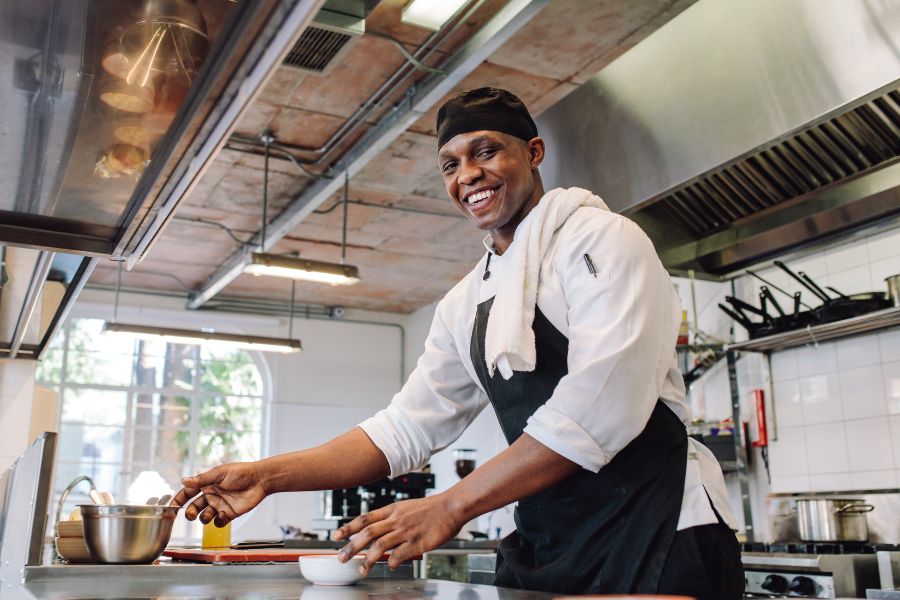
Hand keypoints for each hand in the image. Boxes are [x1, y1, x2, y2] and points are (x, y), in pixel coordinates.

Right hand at [172, 462, 267, 526]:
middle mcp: (211, 496)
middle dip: (189, 513)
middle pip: (193, 508)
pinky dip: (218, 522)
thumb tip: (183, 480)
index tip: (171, 508)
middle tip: (191, 514)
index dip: (178, 500)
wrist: (259, 479)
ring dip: (204, 518)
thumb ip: (201, 479)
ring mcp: (219, 505)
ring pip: (204, 517)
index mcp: (206, 485)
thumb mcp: (219, 473)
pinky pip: (219, 523)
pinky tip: (223, 514)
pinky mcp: (229, 514)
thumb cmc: (240, 472)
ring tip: (210, 513)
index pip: (187, 494)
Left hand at [332, 494, 463, 574]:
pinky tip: (388, 566)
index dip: (348, 528)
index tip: (336, 536)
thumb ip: (392, 519)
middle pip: (368, 533)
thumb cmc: (431, 509)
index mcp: (392, 510)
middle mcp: (396, 520)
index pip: (365, 519)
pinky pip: (399, 554)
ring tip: (362, 568)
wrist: (451, 506)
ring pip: (380, 545)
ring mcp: (406, 531)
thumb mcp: (406, 507)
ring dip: (367, 558)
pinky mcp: (417, 542)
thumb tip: (378, 531)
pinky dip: (390, 562)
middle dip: (351, 546)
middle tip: (341, 558)